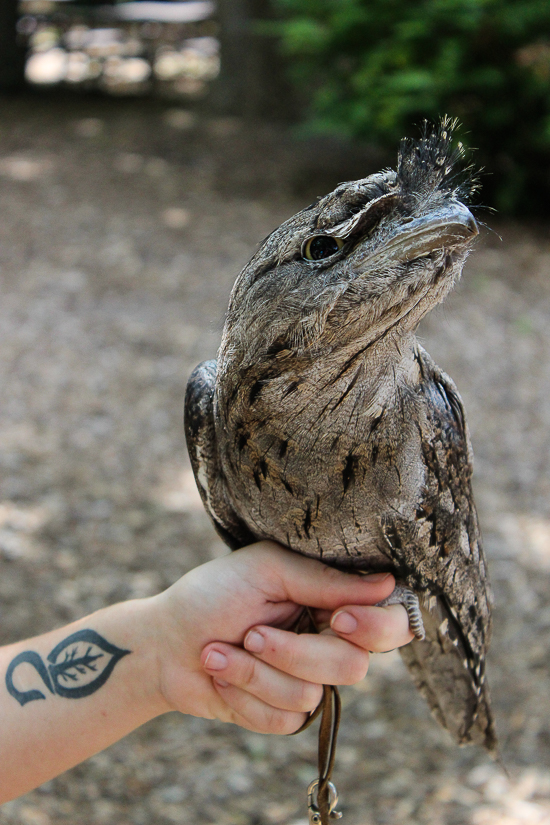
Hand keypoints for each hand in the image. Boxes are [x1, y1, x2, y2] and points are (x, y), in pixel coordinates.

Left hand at [152, 541, 412, 732]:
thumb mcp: (264, 570)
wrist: (162, 643)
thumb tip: (387, 585)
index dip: (375, 628)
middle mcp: (326, 642)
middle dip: (293, 653)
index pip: (388, 624)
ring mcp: (305, 681)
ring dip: (253, 672)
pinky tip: (220, 675)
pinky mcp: (280, 714)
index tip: (340, 618)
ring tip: (217, 651)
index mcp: (330, 602)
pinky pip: (284, 720)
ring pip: (311, 696)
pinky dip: (243, 695)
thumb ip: (322, 580)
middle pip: (352, 666)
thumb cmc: (212, 594)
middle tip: (251, 633)